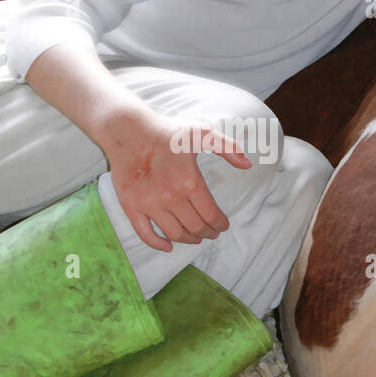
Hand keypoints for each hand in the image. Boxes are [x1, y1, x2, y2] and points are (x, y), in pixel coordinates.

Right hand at [108, 113, 252, 251]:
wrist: (128, 130)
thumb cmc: (166, 131)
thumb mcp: (201, 133)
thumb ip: (227, 147)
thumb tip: (247, 164)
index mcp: (189, 181)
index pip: (211, 214)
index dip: (220, 223)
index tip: (223, 225)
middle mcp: (170, 197)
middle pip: (195, 227)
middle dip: (208, 232)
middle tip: (212, 232)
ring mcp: (149, 204)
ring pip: (174, 234)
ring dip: (189, 240)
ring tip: (195, 237)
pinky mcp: (131, 206)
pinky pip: (145, 234)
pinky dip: (158, 244)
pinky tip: (168, 246)